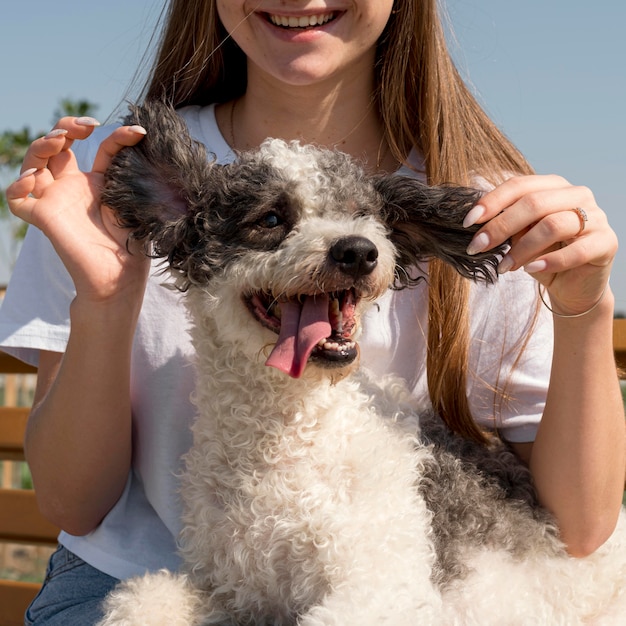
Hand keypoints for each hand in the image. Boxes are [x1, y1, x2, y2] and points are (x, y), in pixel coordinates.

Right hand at [6, 117, 148, 305]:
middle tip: (85, 129)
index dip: (115, 136)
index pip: (99, 149)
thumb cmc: (132, 247)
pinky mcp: (42, 219)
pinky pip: (16, 200)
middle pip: (56, 147)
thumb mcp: (136, 203)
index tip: (138, 133)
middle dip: (66, 127)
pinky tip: (35, 180)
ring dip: (41, 144)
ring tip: (60, 141)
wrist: (119, 279)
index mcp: (99, 185)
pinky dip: (17, 186)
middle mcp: (74, 189)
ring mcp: (56, 201)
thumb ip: (131, 173)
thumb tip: (142, 138)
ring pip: (33, 163)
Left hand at [463, 174, 616, 315]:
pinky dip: (548, 261)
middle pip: (534, 203)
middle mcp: (577, 195)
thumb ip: (506, 224)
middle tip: (477, 247)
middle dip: (500, 226)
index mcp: (554, 187)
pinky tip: (529, 270)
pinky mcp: (606, 242)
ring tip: (503, 267)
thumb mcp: (518, 237)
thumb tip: (476, 222)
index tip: (468, 223)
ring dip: (521, 249)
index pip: (519, 185)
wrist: (571, 286)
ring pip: (552, 226)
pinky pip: (576, 251)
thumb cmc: (541, 256)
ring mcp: (596, 217)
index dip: (491, 202)